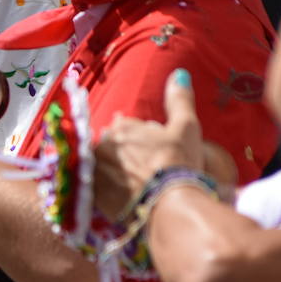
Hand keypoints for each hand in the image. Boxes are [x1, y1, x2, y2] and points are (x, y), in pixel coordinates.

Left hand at [94, 69, 202, 221]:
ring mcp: (96, 172)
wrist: (169, 207)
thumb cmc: (178, 164)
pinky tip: (126, 198)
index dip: (140, 136)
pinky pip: (99, 191)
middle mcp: (103, 146)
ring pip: (104, 167)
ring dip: (116, 172)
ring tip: (137, 184)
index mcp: (122, 127)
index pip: (125, 126)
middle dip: (125, 152)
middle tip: (146, 167)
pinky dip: (110, 192)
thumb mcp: (186, 127)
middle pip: (113, 146)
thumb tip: (179, 73)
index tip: (152, 147)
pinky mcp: (94, 199)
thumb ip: (179, 99)